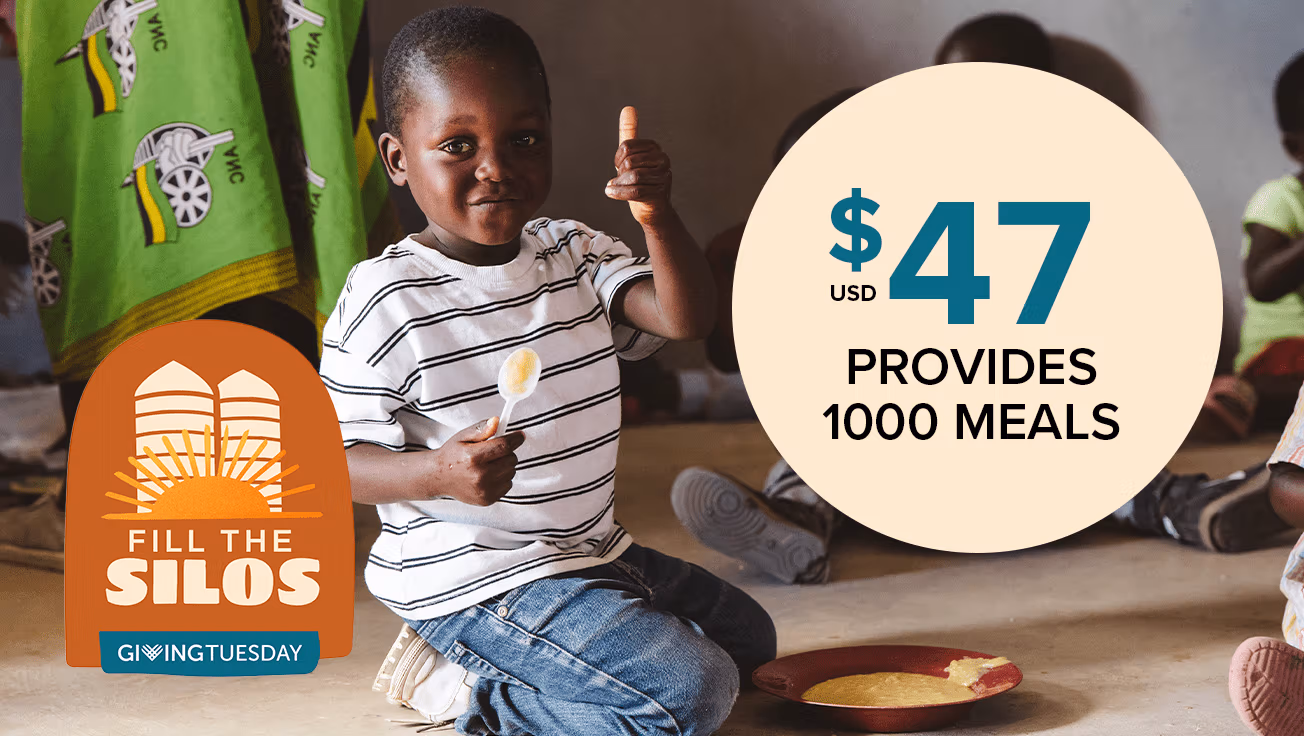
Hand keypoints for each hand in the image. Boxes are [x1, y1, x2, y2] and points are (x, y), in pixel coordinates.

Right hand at [429, 417, 524, 505]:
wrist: (439, 477)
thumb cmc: (452, 454)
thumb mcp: (463, 436)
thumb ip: (481, 429)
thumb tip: (497, 422)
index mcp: (472, 457)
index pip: (504, 446)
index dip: (515, 439)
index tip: (520, 436)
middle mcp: (479, 476)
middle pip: (511, 459)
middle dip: (507, 453)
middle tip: (494, 452)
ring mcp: (484, 490)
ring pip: (511, 472)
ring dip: (505, 466)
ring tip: (489, 464)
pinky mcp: (487, 499)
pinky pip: (508, 485)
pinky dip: (502, 479)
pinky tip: (488, 476)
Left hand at [606, 106, 671, 224]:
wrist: (651, 210)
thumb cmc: (640, 181)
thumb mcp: (631, 155)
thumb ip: (629, 132)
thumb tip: (628, 108)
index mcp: (655, 148)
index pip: (627, 146)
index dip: (618, 158)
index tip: (620, 167)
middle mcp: (663, 160)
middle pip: (629, 161)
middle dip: (620, 173)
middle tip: (621, 181)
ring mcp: (664, 177)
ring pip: (632, 176)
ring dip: (619, 185)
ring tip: (617, 188)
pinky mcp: (660, 193)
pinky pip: (635, 191)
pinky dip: (619, 193)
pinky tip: (612, 193)